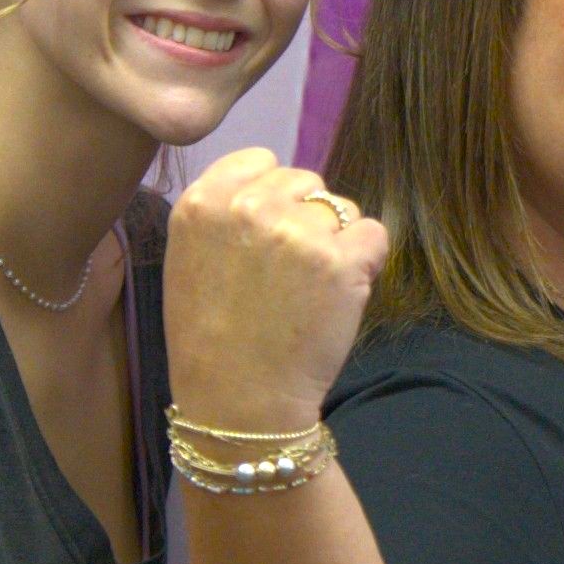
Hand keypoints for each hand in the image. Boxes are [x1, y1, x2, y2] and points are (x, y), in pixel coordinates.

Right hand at [166, 151, 393, 432]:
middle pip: (305, 183)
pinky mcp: (340, 259)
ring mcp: (296, 231)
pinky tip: (339, 297)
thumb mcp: (190, 261)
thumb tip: (270, 190)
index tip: (268, 237)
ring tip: (310, 291)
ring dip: (337, 242)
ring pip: (341, 209)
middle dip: (307, 220)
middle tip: (290, 274)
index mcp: (203, 202)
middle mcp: (248, 206)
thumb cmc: (211, 339)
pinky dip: (367, 263)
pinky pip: (373, 235)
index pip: (260, 162)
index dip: (274, 198)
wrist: (238, 402)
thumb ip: (224, 216)